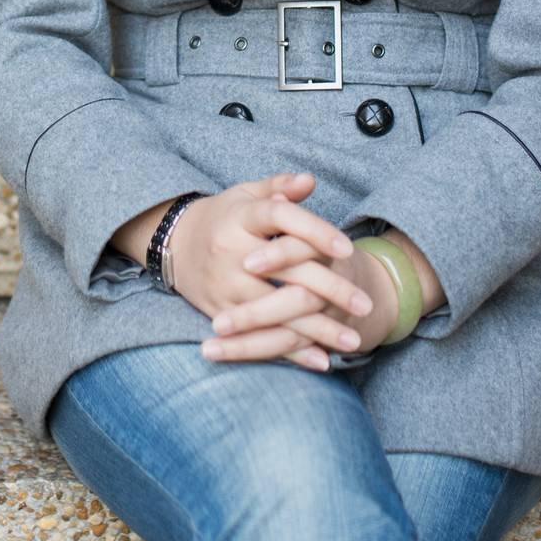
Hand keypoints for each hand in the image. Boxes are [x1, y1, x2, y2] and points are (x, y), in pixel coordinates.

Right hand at [169, 171, 393, 371]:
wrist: (175, 244)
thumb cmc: (223, 216)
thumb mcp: (245, 194)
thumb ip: (279, 185)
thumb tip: (309, 180)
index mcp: (241, 216)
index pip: (281, 217)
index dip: (315, 231)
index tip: (349, 249)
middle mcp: (232, 251)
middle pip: (286, 270)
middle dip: (330, 289)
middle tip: (366, 304)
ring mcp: (225, 284)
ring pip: (277, 310)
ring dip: (317, 328)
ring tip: (354, 340)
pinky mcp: (220, 311)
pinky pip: (260, 336)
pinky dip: (292, 352)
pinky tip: (322, 361)